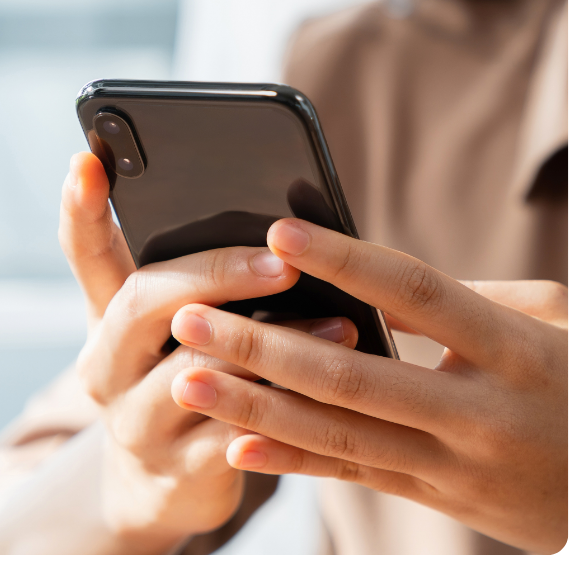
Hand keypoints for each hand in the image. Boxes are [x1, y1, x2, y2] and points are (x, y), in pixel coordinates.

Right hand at [59, 156, 356, 550]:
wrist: (154, 487)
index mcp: (105, 317)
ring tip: (337, 323)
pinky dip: (287, 409)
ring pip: (197, 372)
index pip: (85, 252)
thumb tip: (277, 223)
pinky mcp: (178, 474)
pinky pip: (236, 436)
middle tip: (280, 262)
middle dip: (216, 273)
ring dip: (273, 344)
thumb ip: (199, 281)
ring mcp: (135, 423)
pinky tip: (332, 392)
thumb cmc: (174, 379)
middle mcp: (105, 365)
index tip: (85, 161)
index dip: (81, 208)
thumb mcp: (167, 330)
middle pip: (142, 302)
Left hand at [169, 218, 568, 553]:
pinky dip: (294, 462)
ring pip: (338, 435)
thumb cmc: (584, 378)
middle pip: (350, 375)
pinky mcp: (438, 499)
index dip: (344, 262)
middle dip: (262, 346)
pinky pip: (355, 478)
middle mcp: (477, 415)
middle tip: (191, 316)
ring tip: (188, 379)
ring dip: (255, 407)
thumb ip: (463, 300)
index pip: (414, 294)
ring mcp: (455, 469)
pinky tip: (236, 444)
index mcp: (513, 351)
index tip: (278, 234)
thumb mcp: (551, 322)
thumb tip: (370, 285)